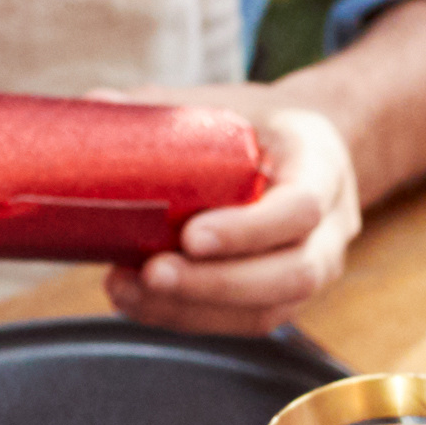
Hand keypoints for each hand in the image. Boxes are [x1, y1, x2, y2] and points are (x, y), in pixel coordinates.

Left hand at [107, 93, 358, 338]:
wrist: (303, 153)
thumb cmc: (260, 126)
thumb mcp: (226, 102)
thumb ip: (164, 106)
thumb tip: (95, 104)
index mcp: (321, 168)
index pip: (301, 209)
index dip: (248, 230)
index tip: (191, 236)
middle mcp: (331, 229)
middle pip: (291, 275)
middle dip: (216, 284)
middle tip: (152, 274)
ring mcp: (314, 270)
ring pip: (269, 310)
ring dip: (195, 310)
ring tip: (130, 291)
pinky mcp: (284, 297)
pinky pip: (245, 322)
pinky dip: (190, 317)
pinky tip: (141, 302)